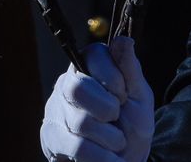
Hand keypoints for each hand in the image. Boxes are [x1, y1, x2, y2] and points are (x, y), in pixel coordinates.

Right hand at [40, 37, 154, 161]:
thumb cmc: (130, 127)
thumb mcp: (139, 99)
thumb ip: (130, 70)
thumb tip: (123, 40)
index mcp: (88, 67)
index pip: (93, 55)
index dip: (113, 77)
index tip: (123, 95)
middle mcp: (66, 84)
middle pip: (78, 88)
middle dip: (107, 108)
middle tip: (116, 118)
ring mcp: (54, 111)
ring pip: (80, 122)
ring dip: (110, 138)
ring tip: (116, 143)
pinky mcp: (51, 137)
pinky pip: (75, 147)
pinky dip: (101, 157)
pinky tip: (108, 158)